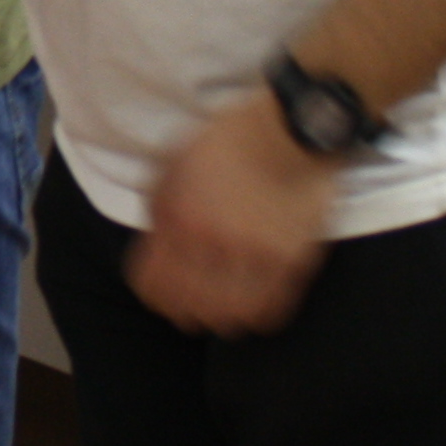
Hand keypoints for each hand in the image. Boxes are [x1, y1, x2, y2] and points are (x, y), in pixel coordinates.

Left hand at [127, 93, 345, 334]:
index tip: (159, 290)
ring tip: (220, 308)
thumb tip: (154, 242)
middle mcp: (215, 243)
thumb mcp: (175, 160)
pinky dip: (257, 314)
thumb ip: (159, 205)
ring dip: (220, 316)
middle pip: (188, 308)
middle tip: (189, 304)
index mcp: (181, 217)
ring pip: (228, 317)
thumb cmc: (230, 139)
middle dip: (183, 309)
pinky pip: (270, 311)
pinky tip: (251, 303)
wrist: (291, 128)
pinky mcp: (292, 262)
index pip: (153, 285)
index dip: (153, 293)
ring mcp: (256, 255)